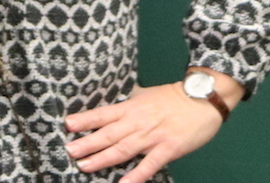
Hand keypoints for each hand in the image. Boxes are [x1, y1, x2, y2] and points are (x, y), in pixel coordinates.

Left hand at [64, 79, 231, 182]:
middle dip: (87, 143)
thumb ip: (128, 103)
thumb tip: (112, 106)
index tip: (67, 125)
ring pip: (123, 149)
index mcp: (130, 108)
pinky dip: (136, 175)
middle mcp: (137, 122)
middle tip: (69, 151)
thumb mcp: (145, 95)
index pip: (102, 114)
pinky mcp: (168, 148)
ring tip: (84, 166)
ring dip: (102, 159)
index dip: (84, 120)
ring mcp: (152, 136)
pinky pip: (150, 164)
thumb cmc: (172, 97)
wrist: (202, 98)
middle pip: (107, 134)